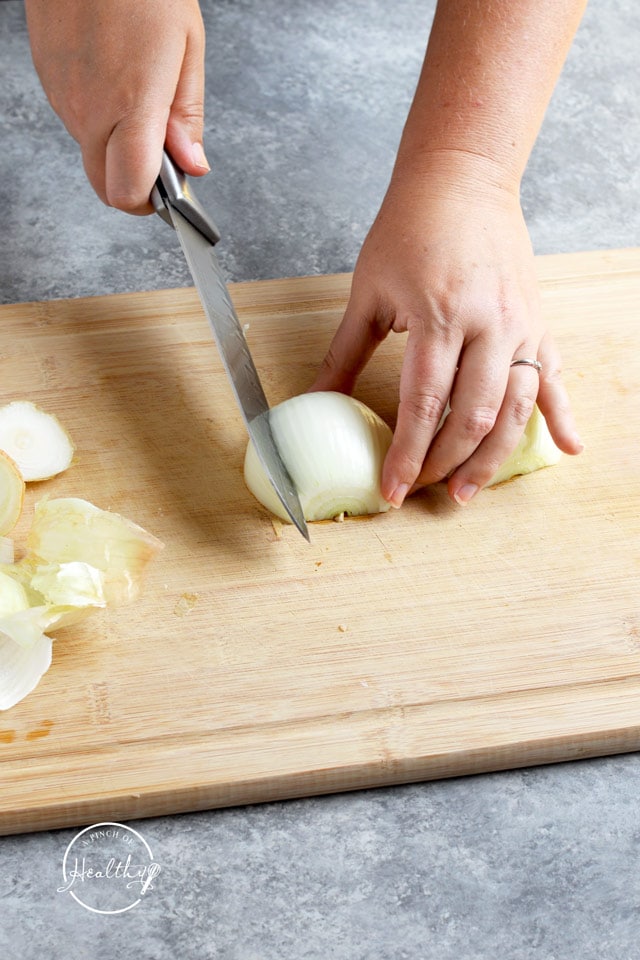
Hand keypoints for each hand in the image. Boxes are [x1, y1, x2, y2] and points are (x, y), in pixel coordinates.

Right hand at [25, 0, 208, 213]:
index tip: (171, 191)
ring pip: (92, 156)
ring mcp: (64, 100)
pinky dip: (99, 121)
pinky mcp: (48, 85)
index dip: (151, 203)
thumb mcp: (187, 47)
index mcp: (131, 105)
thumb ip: (188, 115)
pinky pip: (77, 125)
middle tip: (160, 152)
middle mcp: (90, 111)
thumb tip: (193, 165)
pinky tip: (115, 82)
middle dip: (134, 184)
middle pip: (105, 188)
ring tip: (139, 98)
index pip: (129, 191)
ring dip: (118, 148)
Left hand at [311, 156, 582, 506]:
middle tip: (421, 490)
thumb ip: (344, 354)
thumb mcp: (369, 292)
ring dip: (493, 458)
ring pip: (515, 408)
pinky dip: (562, 415)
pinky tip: (569, 447)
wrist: (462, 178)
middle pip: (472, 415)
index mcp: (439, 315)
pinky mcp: (539, 322)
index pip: (424, 403)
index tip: (392, 490)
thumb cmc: (409, 229)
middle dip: (445, 463)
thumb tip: (314, 400)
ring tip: (468, 492)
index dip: (408, 454)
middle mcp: (487, 324)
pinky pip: (554, 377)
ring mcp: (520, 324)